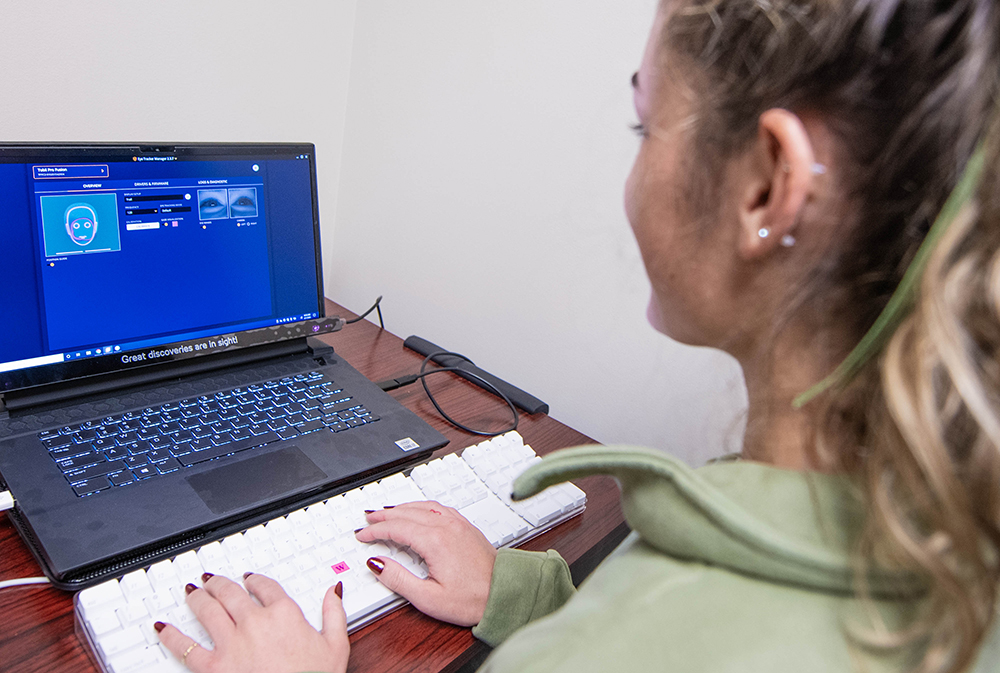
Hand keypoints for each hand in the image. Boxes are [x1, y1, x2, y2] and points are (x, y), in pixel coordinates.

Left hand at [156, 572, 348, 672]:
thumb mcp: (336, 646)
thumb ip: (334, 614)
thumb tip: (333, 591)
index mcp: (284, 613)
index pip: (265, 586)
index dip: (255, 580)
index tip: (250, 580)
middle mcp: (254, 622)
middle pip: (231, 592)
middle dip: (220, 583)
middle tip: (213, 579)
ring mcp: (231, 643)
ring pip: (207, 610)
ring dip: (198, 597)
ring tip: (192, 592)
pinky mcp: (214, 667)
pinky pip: (187, 647)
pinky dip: (172, 636)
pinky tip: (163, 628)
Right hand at [356, 501, 496, 625]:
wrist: (504, 593)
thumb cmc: (472, 599)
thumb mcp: (428, 598)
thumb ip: (398, 579)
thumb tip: (377, 564)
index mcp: (435, 541)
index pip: (396, 528)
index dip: (375, 531)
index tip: (362, 535)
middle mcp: (447, 527)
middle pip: (407, 513)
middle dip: (384, 515)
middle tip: (368, 519)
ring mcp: (458, 524)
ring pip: (423, 506)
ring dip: (401, 507)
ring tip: (386, 512)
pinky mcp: (466, 527)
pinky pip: (438, 507)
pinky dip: (420, 506)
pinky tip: (417, 510)